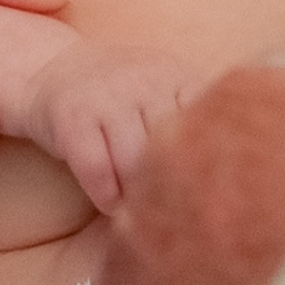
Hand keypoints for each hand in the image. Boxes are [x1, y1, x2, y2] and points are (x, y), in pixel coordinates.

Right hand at [29, 45, 197, 215]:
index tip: (213, 196)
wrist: (54, 69)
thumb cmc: (123, 99)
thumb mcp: (163, 94)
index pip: (209, 125)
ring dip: (137, 198)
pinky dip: (106, 195)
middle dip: (172, 189)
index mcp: (177, 79)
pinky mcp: (73, 115)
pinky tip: (109, 203)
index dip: (210, 166)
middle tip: (173, 215)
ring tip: (140, 213)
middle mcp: (146, 82)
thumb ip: (194, 125)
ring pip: (134, 163)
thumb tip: (230, 182)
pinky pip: (97, 168)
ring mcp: (108, 96)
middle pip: (171, 151)